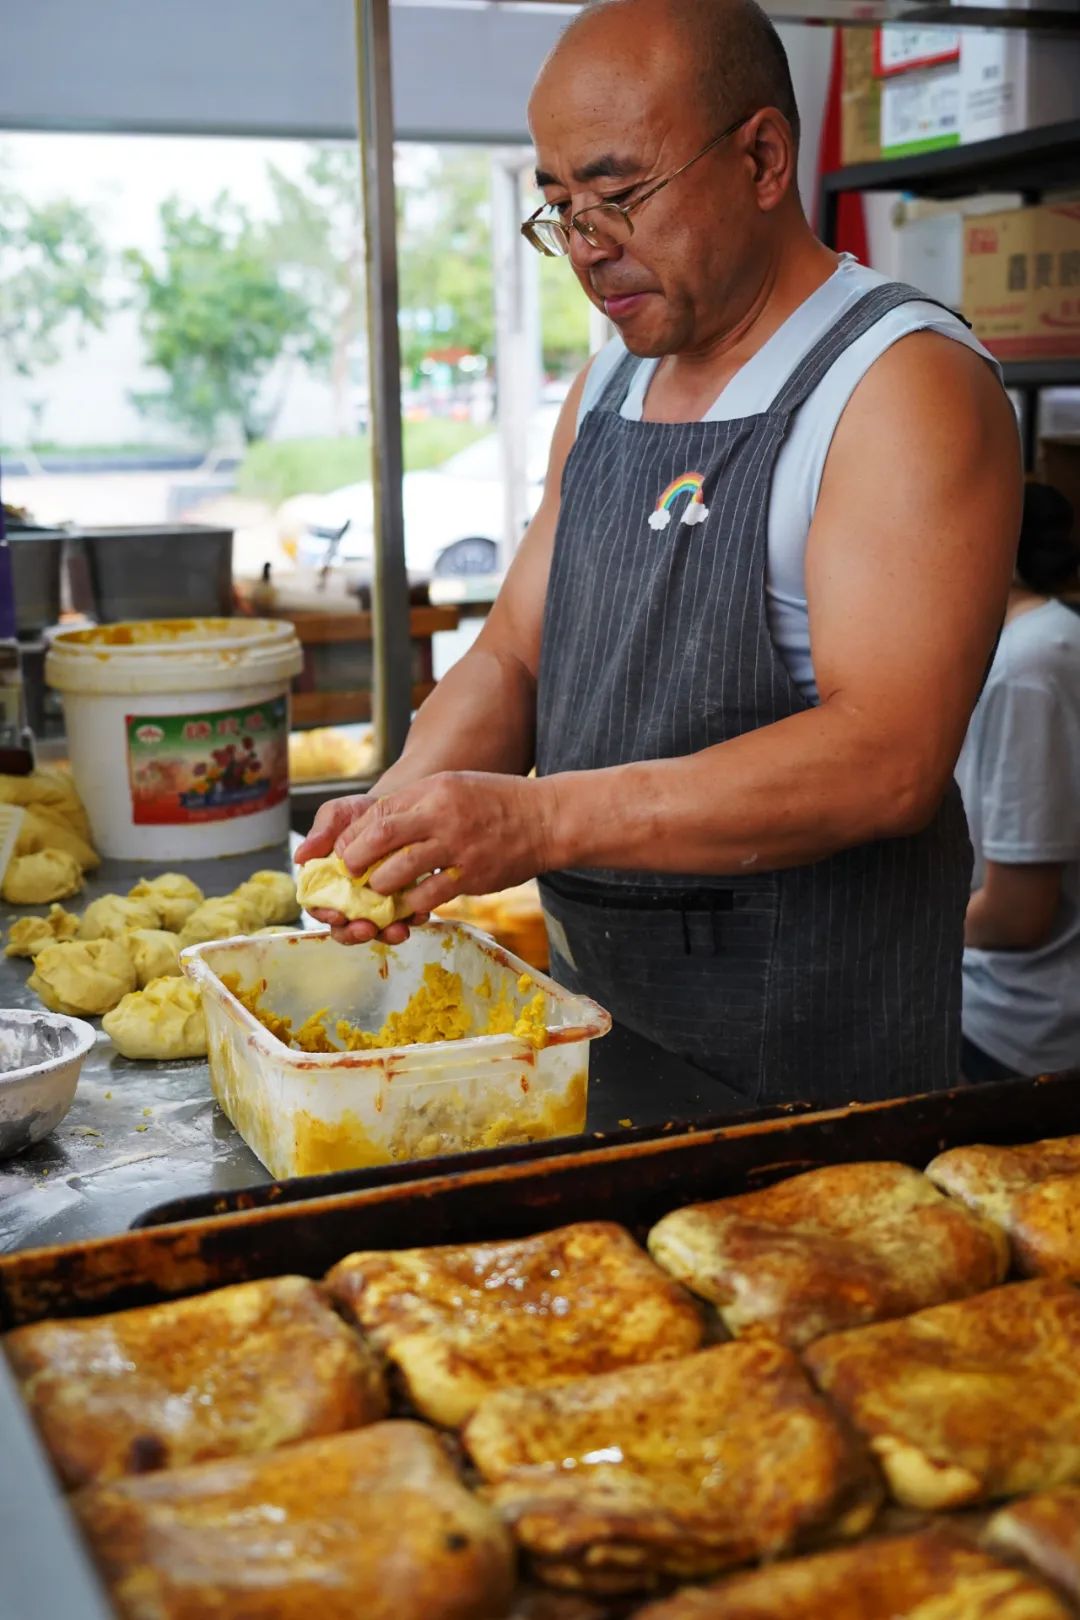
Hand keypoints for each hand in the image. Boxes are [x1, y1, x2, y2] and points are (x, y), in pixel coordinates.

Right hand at [296, 790, 417, 946]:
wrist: (395, 809)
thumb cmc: (359, 814)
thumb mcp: (337, 815)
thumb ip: (320, 834)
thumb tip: (300, 856)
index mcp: (327, 883)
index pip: (320, 907)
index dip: (326, 915)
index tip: (337, 916)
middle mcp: (350, 899)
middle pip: (347, 928)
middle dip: (356, 933)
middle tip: (368, 929)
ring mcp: (377, 904)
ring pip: (378, 929)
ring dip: (386, 934)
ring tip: (399, 929)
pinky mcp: (402, 902)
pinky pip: (407, 918)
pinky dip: (412, 919)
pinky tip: (420, 913)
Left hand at [337, 771, 554, 917]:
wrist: (546, 819)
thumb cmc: (496, 801)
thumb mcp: (454, 786)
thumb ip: (418, 803)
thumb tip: (377, 826)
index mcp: (435, 790)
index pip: (379, 812)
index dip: (355, 835)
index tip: (345, 850)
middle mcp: (443, 816)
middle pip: (382, 838)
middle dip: (357, 859)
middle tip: (351, 873)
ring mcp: (458, 847)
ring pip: (400, 870)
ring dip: (381, 884)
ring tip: (378, 890)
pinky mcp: (472, 876)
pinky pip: (430, 895)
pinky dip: (413, 902)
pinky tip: (409, 904)